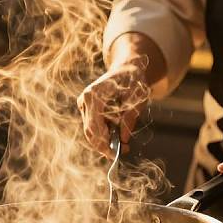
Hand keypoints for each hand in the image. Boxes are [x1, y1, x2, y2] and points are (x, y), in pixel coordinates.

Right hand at [77, 32, 165, 157]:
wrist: (127, 68)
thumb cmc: (134, 80)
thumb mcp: (138, 98)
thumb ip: (130, 118)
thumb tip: (123, 139)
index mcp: (94, 95)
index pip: (94, 126)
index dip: (104, 143)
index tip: (117, 154)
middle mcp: (85, 100)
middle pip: (90, 131)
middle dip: (105, 146)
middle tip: (124, 152)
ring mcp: (84, 104)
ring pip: (91, 132)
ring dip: (106, 141)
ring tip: (124, 145)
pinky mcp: (87, 109)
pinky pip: (94, 127)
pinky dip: (105, 135)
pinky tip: (119, 136)